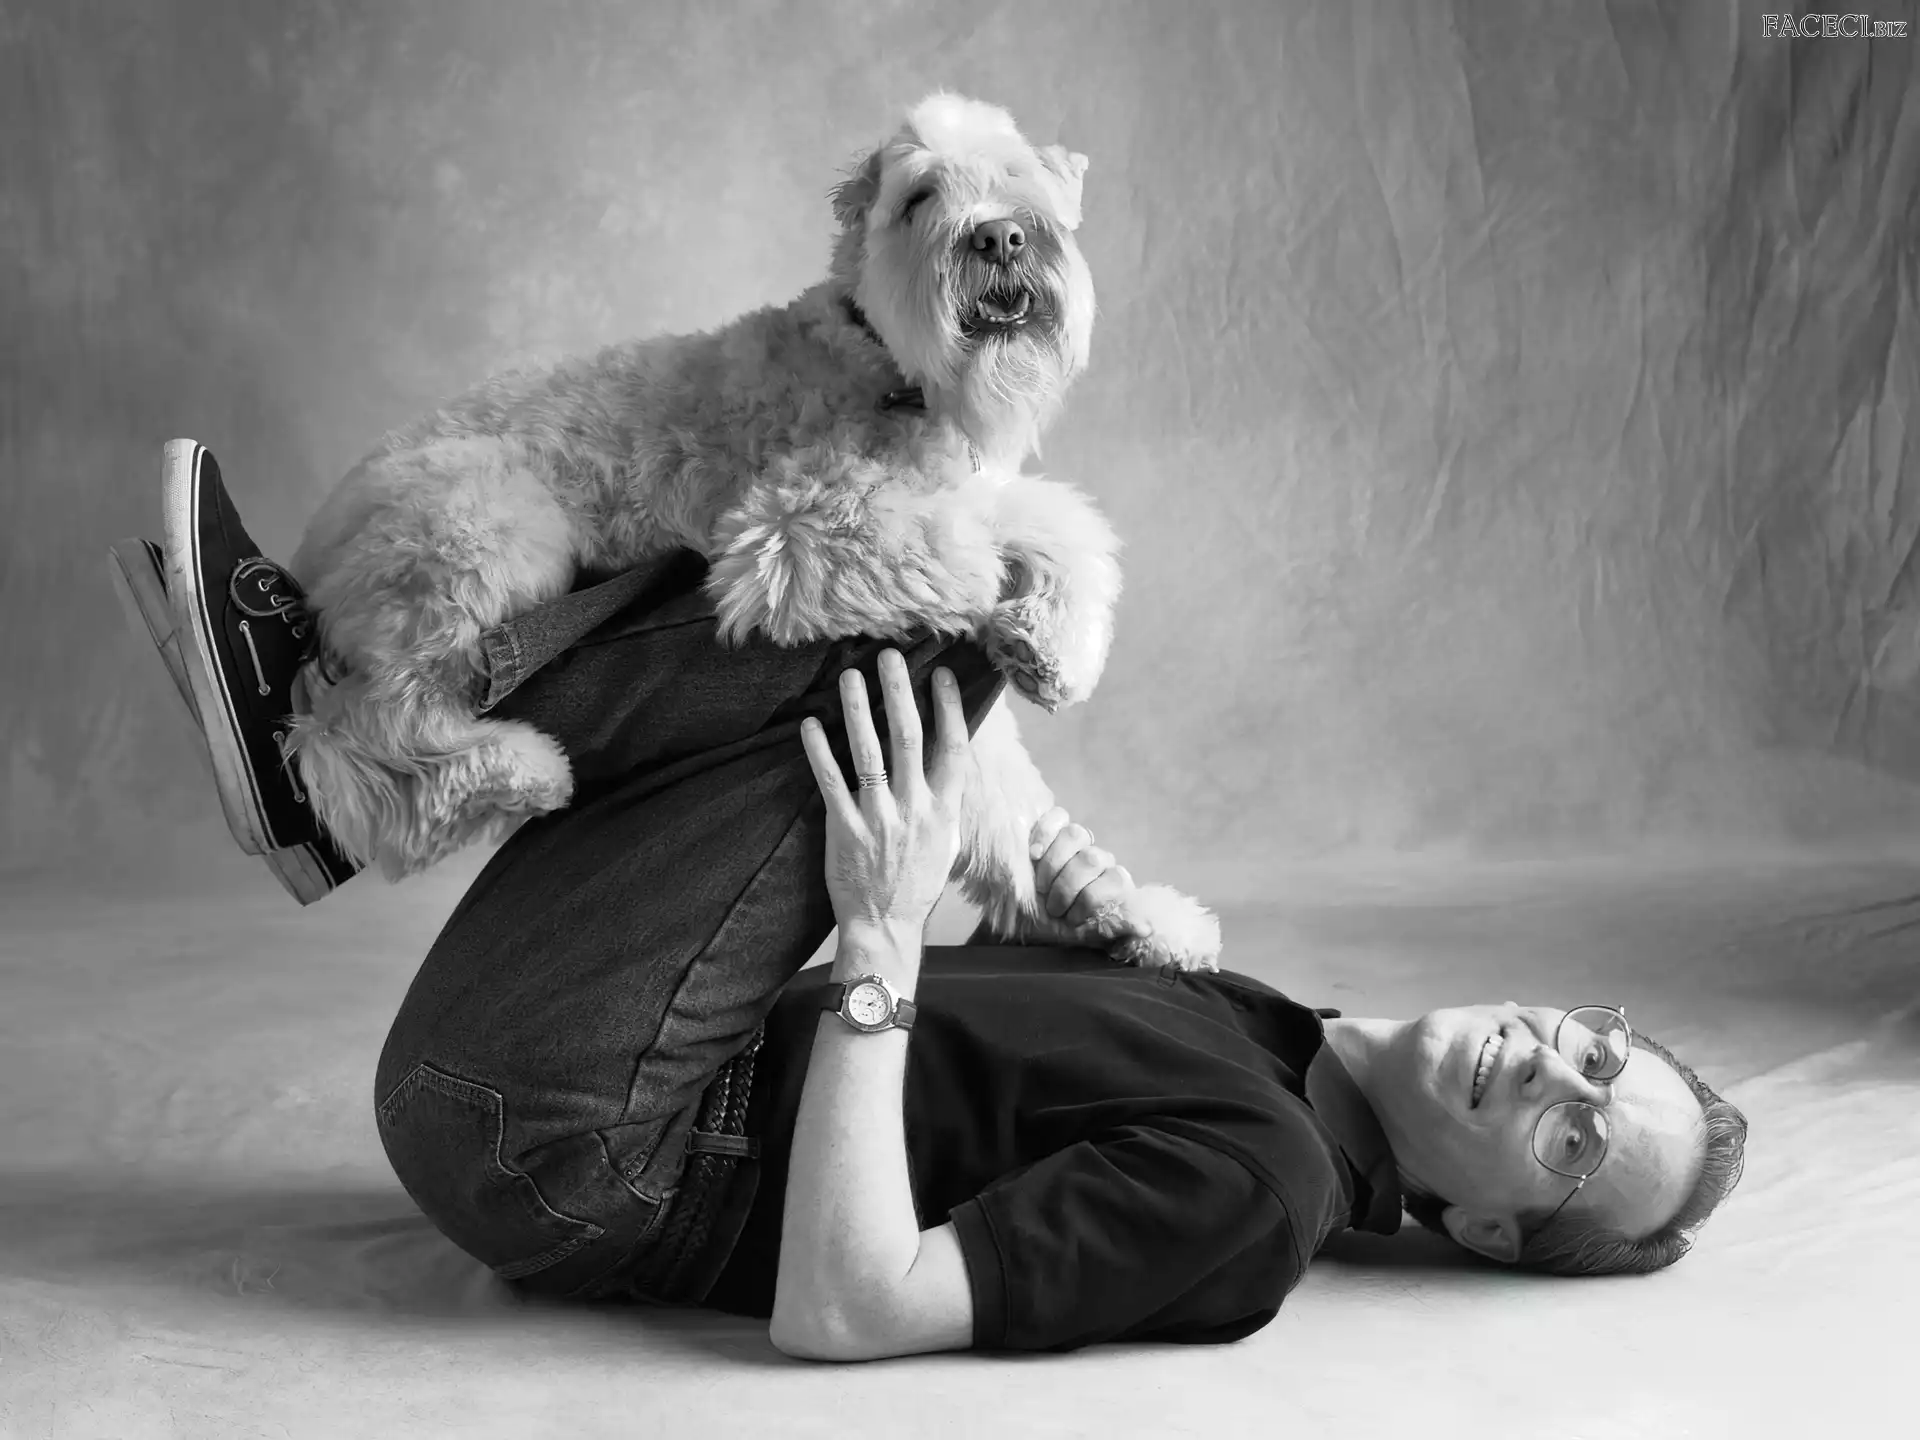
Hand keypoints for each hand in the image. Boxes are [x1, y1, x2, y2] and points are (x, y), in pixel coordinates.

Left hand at [800, 650, 971, 941]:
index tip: (941, 674)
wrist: (885, 926)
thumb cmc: (917, 883)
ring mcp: (878, 817)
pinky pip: (830, 780)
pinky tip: (811, 724)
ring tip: (849, 676)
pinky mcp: (844, 828)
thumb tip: (949, 758)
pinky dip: (819, 750)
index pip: (951, 749)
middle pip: (907, 738)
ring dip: (857, 710)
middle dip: (898, 693)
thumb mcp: (946, 841)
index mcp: (944, 810)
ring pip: (867, 752)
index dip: (948, 708)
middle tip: (889, 657)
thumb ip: (945, 800)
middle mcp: (914, 809)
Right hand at [1028, 806, 1151, 944]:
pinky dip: (1044, 834)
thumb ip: (1113, 927)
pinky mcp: (1051, 829)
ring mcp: (1075, 843)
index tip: (1070, 918)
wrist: (1019, 916)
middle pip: (1090, 858)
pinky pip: (1056, 817)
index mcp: (1110, 884)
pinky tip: (1033, 854)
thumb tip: (1146, 928)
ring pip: (1075, 834)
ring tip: (1040, 886)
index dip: (1091, 899)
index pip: (1114, 881)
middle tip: (1051, 905)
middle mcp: (1096, 861)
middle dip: (1067, 885)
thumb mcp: (1081, 934)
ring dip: (1052, 864)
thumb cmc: (1051, 927)